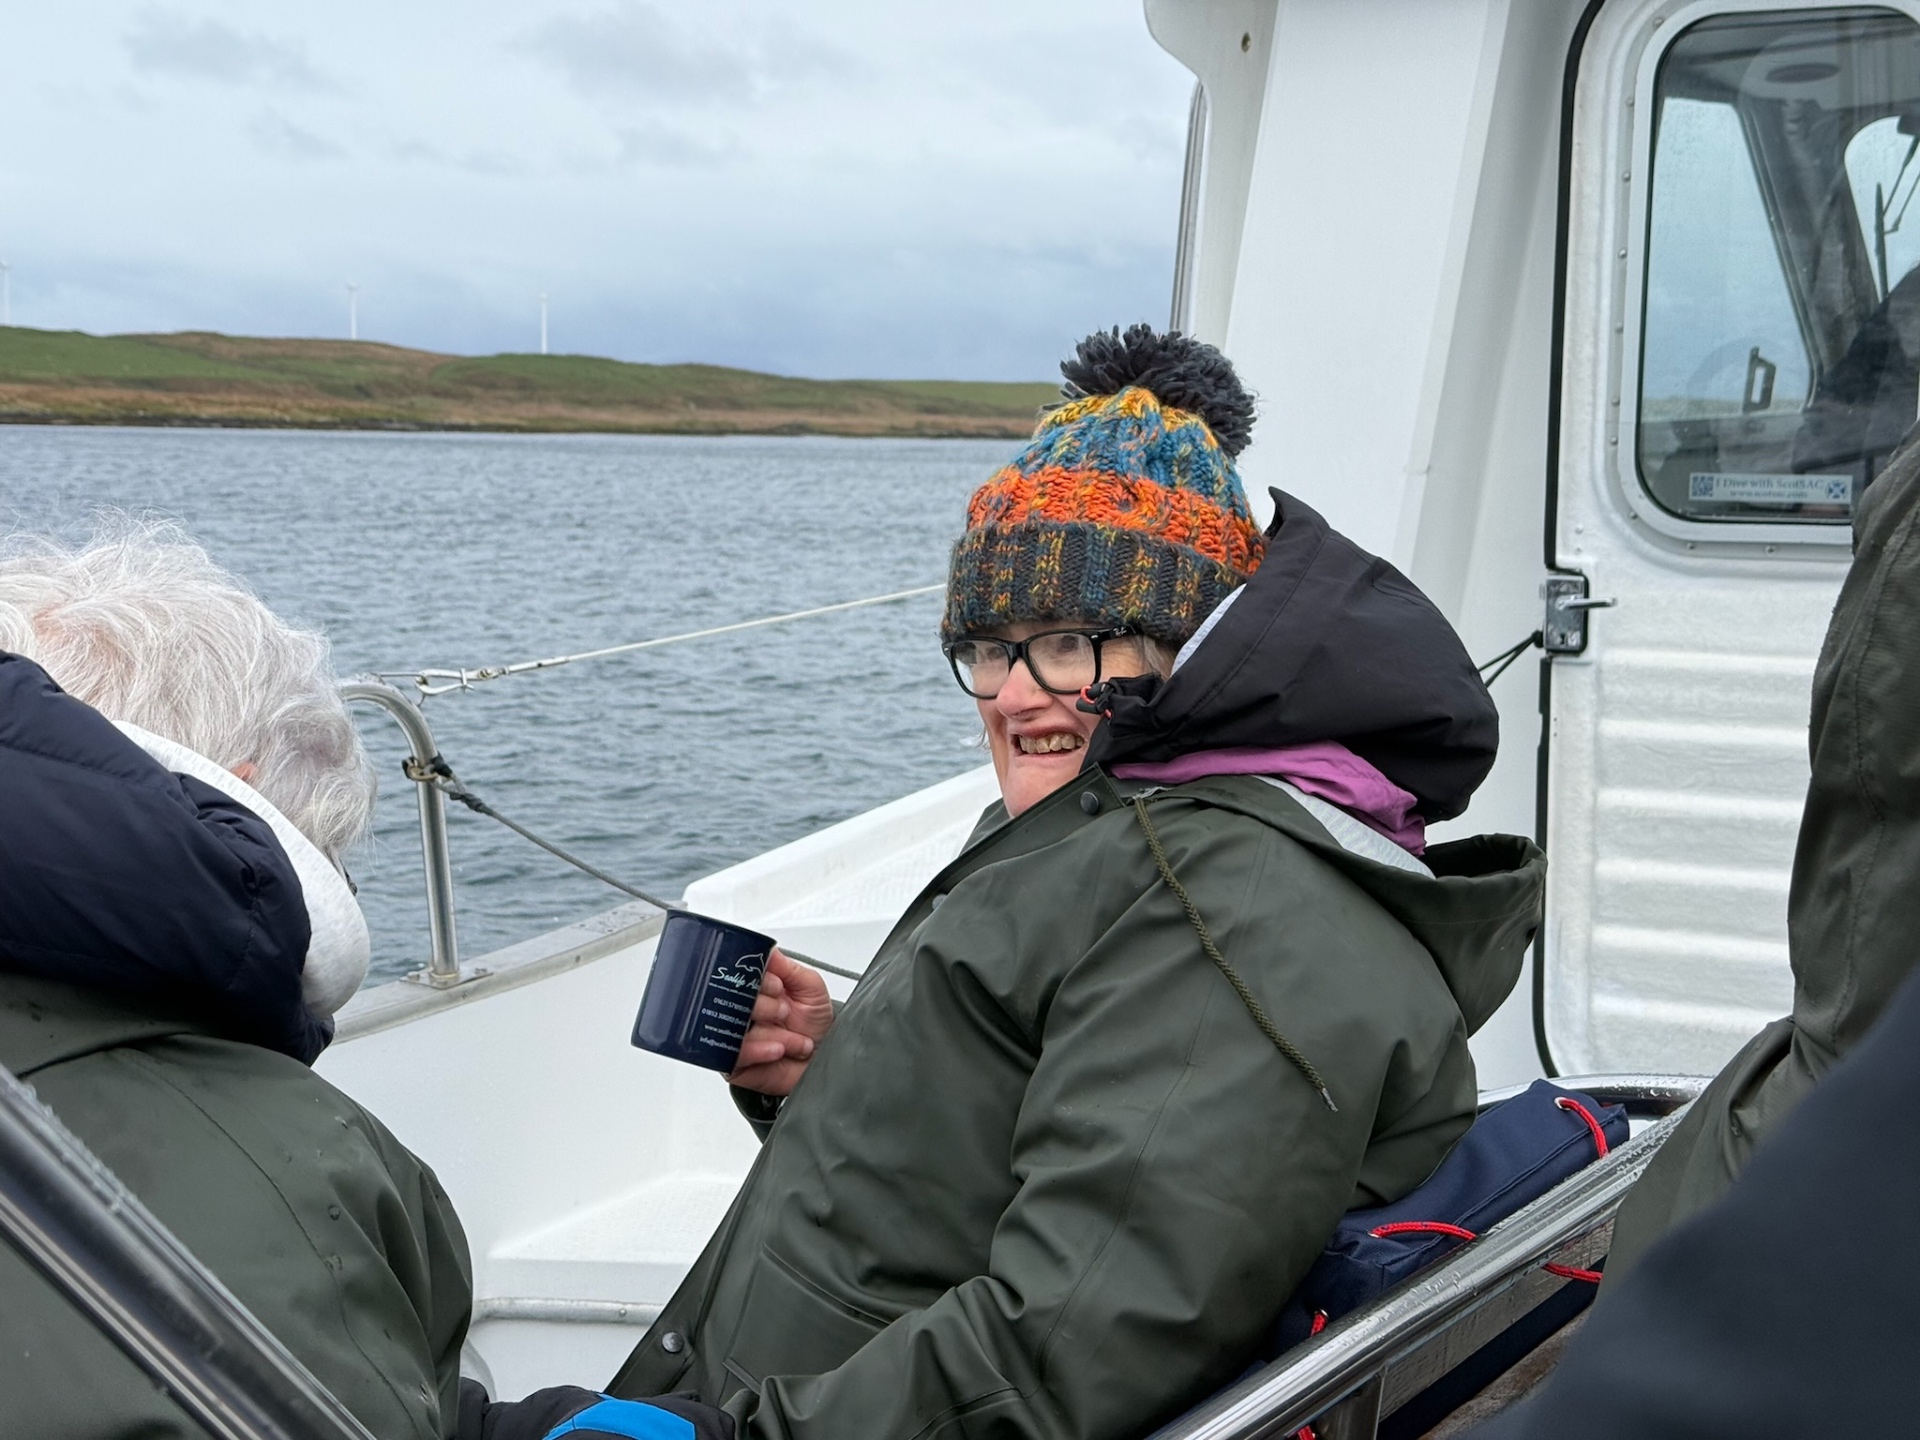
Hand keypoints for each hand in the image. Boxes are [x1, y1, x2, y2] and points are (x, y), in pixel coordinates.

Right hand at [729, 947, 834, 1096]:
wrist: (822, 1057)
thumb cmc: (814, 1022)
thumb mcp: (810, 987)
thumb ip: (789, 968)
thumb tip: (768, 949)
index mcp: (755, 987)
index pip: (740, 974)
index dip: (759, 980)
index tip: (778, 986)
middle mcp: (742, 1009)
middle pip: (733, 1000)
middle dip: (764, 1006)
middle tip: (785, 1011)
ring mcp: (735, 1035)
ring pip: (735, 1027)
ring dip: (770, 1031)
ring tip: (794, 1037)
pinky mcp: (733, 1061)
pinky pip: (735, 1054)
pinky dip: (759, 1050)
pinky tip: (778, 1049)